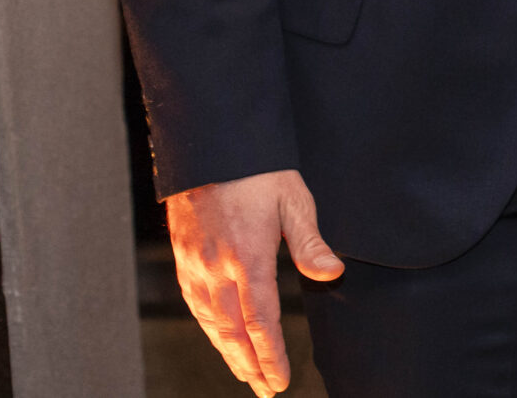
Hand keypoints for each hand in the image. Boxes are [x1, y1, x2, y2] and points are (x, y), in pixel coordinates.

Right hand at [166, 168, 344, 393]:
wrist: (210, 144)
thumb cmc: (257, 170)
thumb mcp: (293, 199)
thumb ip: (309, 243)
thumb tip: (332, 273)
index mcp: (248, 257)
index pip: (260, 322)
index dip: (271, 355)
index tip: (280, 380)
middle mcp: (217, 268)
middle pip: (232, 331)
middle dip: (250, 364)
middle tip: (264, 389)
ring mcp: (195, 264)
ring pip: (210, 321)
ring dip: (227, 352)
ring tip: (244, 372)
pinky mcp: (183, 256)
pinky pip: (194, 303)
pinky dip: (208, 327)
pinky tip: (217, 334)